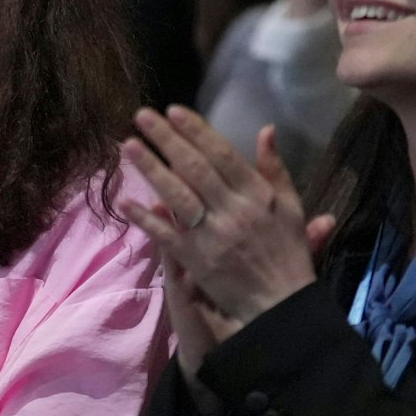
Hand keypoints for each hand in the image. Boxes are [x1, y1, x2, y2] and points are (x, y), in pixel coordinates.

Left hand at [119, 109, 331, 338]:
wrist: (281, 305)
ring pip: (176, 196)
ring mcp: (211, 236)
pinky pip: (165, 235)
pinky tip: (123, 200)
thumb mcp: (291, 208)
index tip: (173, 110)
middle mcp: (233, 210)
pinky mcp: (194, 260)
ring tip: (128, 146)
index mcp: (257, 195)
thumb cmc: (287, 253)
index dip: (196, 131)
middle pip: (194, 168)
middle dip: (166, 140)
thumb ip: (275, 169)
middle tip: (141, 116)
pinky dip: (144, 218)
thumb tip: (265, 129)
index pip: (222, 154)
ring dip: (150, 169)